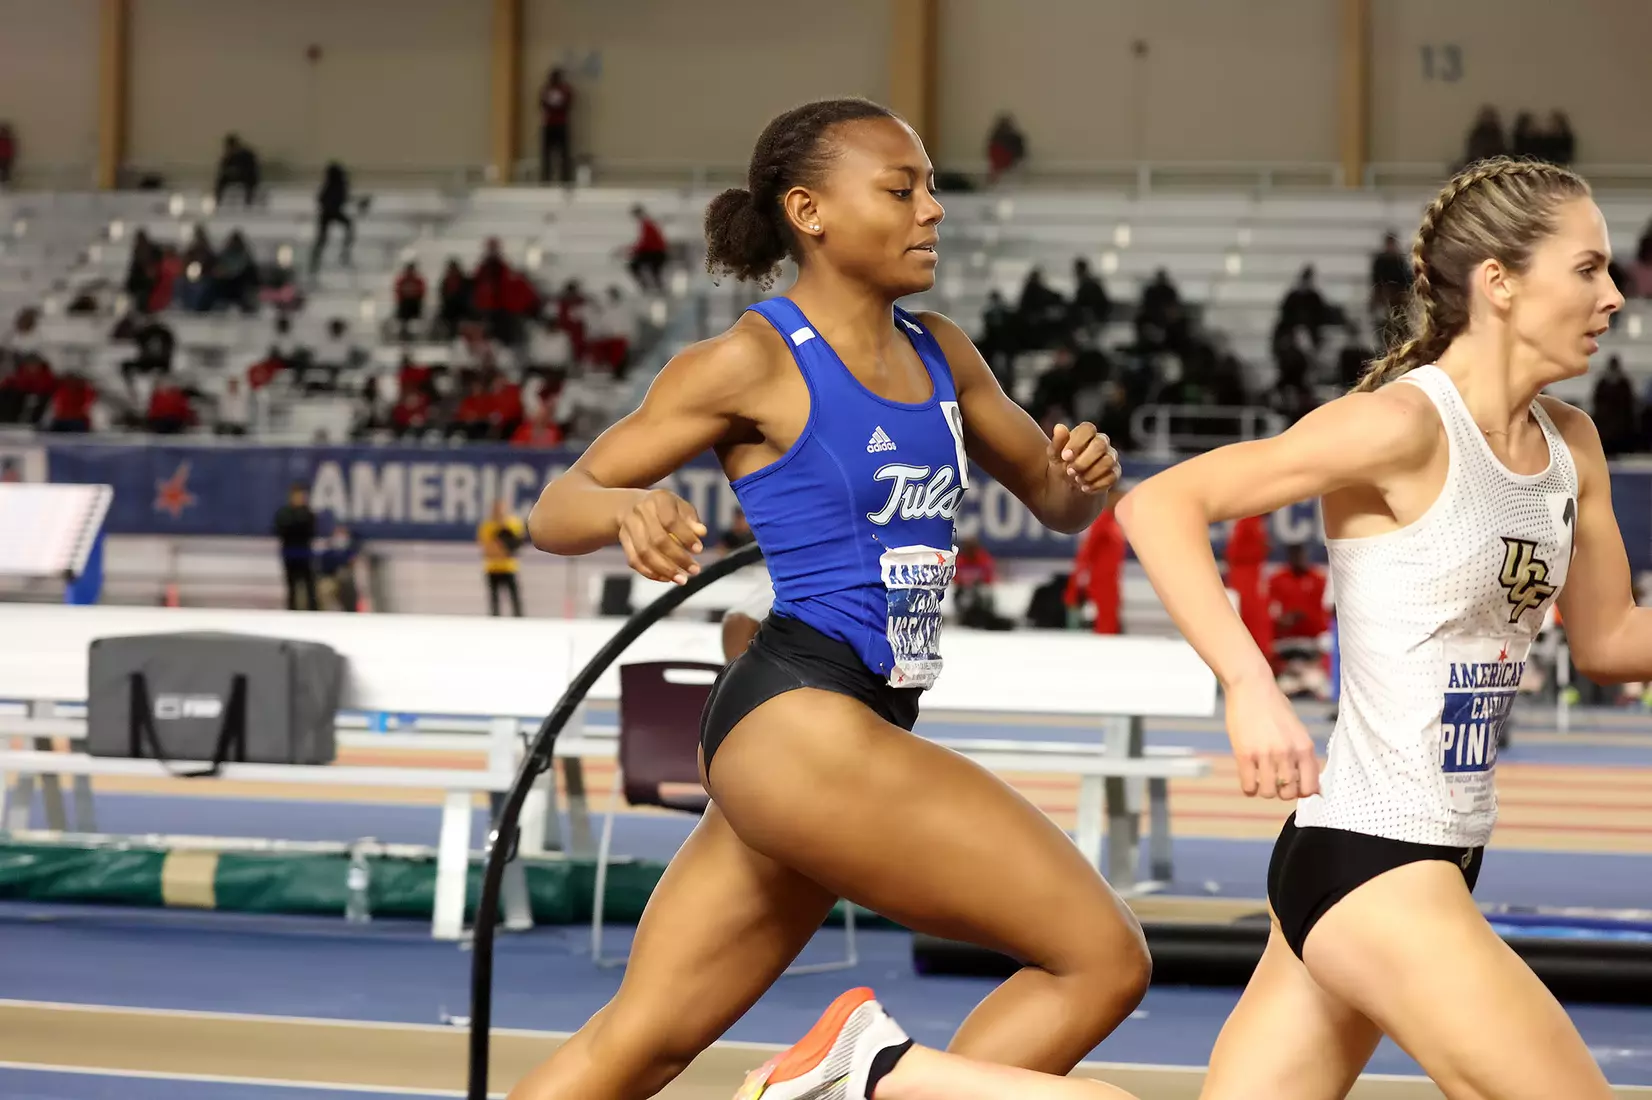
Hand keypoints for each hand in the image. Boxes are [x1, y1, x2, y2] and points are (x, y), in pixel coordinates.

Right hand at [617, 489, 706, 584]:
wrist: (633, 504)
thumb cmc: (665, 508)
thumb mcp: (681, 506)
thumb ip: (691, 519)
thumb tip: (701, 533)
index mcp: (658, 499)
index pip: (671, 521)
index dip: (686, 537)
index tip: (698, 550)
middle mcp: (640, 511)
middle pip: (657, 540)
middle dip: (678, 558)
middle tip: (694, 570)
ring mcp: (629, 526)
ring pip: (644, 553)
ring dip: (664, 569)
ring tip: (682, 579)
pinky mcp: (623, 540)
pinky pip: (634, 561)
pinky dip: (650, 573)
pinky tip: (666, 578)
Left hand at [1049, 422, 1119, 494]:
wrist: (1070, 486)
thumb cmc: (1062, 464)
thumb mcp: (1054, 455)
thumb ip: (1057, 442)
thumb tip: (1059, 427)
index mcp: (1086, 433)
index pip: (1088, 428)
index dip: (1077, 442)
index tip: (1065, 456)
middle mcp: (1101, 442)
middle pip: (1100, 444)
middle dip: (1083, 461)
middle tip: (1070, 471)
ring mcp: (1110, 456)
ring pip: (1108, 461)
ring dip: (1090, 473)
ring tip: (1078, 480)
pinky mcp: (1115, 472)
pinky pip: (1112, 476)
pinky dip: (1097, 484)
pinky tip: (1085, 488)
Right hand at [1224, 672, 1320, 799]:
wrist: (1251, 686)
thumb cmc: (1274, 707)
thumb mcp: (1297, 730)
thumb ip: (1304, 757)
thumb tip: (1314, 789)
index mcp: (1304, 747)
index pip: (1310, 788)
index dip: (1301, 792)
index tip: (1293, 786)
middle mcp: (1287, 753)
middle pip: (1288, 793)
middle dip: (1281, 791)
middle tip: (1274, 779)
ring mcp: (1265, 754)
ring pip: (1268, 793)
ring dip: (1264, 789)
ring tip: (1260, 777)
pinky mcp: (1244, 754)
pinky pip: (1249, 786)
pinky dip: (1249, 788)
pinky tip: (1248, 777)